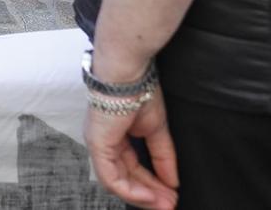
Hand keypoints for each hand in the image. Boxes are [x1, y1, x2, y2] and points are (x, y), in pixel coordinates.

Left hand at [86, 92, 178, 209]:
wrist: (129, 74)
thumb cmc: (139, 90)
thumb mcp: (156, 129)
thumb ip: (163, 156)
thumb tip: (173, 180)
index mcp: (116, 136)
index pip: (132, 168)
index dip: (152, 184)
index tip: (170, 195)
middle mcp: (104, 142)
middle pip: (125, 178)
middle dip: (149, 194)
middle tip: (169, 206)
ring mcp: (99, 145)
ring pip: (117, 182)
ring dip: (143, 196)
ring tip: (164, 204)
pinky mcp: (98, 146)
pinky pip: (111, 178)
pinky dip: (131, 191)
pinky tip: (149, 197)